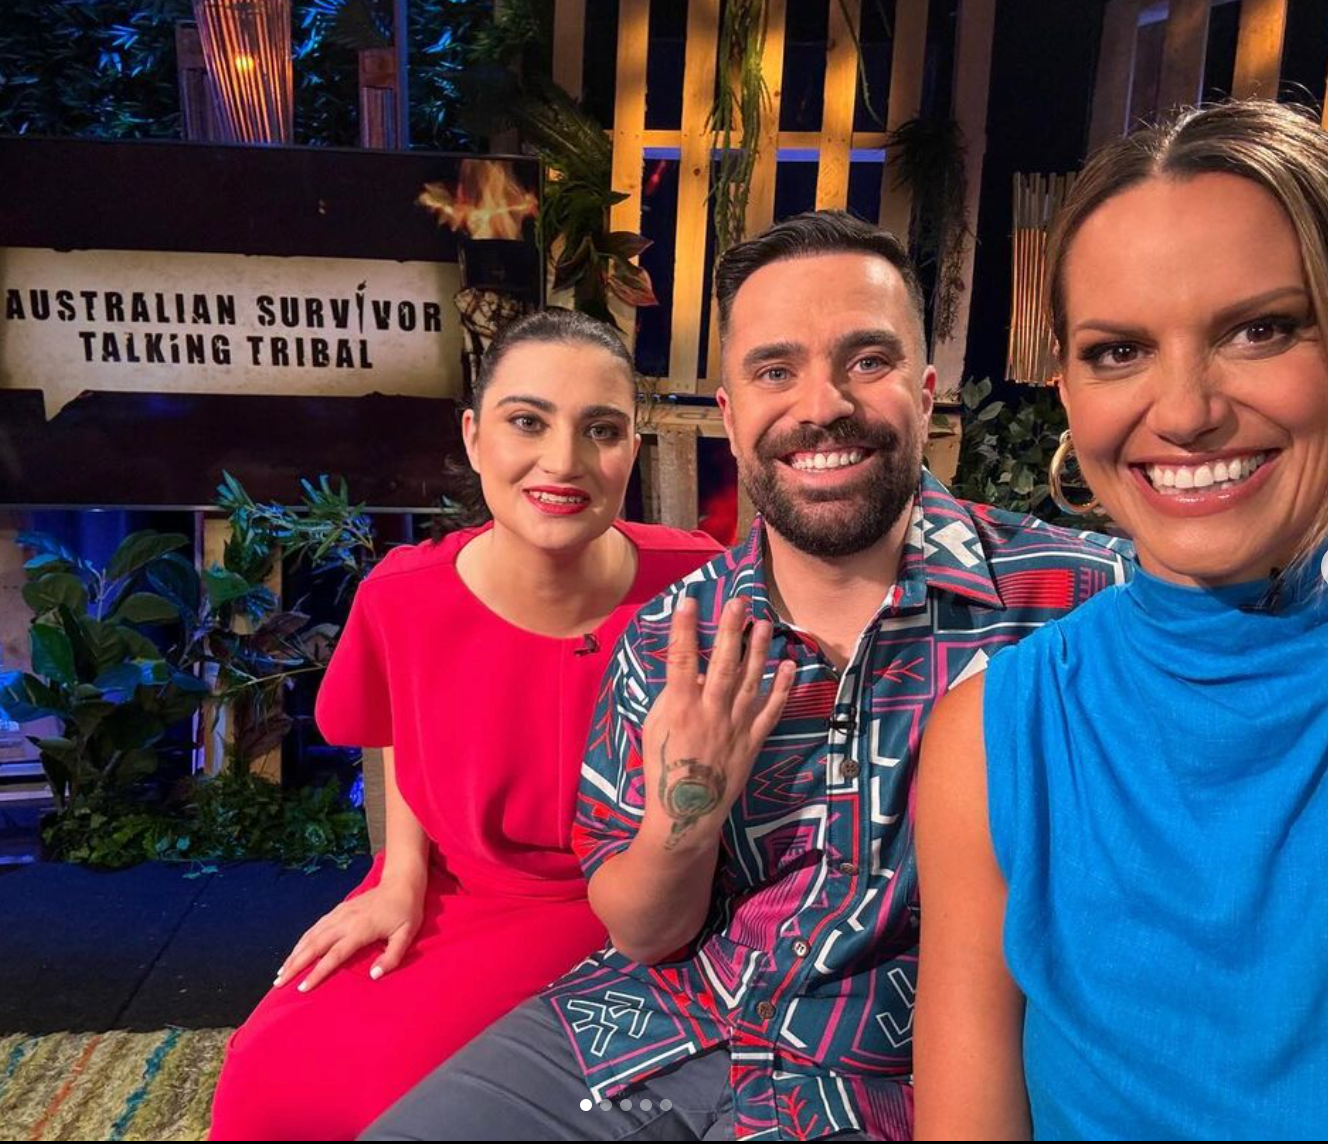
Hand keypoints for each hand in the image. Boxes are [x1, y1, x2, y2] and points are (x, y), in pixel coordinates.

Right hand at [275, 878, 423, 991]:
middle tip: (279, 983)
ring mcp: (339, 914)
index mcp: (360, 929)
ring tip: (281, 972)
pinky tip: (295, 951)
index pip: (334, 955)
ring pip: (311, 935)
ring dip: (295, 953)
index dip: (318, 972)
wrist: (401, 881)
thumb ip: (392, 957)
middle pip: (315, 945)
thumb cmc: (406, 910)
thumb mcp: (406, 934)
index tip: (302, 988)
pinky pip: (316, 927)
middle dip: (295, 964)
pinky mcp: (338, 910)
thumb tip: (374, 976)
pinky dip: (302, 940)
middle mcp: (345, 921)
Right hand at [640, 595, 793, 851]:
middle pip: (721, 665)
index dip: (683, 628)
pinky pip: (771, 712)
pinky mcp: (753, 741)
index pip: (680, 660)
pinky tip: (790, 665)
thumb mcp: (655, 729)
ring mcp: (735, 727)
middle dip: (730, 631)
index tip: (688, 600)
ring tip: (765, 622)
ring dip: (758, 650)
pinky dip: (782, 689)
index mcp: (679, 709)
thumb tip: (692, 670)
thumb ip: (672, 697)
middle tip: (738, 601)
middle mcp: (709, 713)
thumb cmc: (663, 767)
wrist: (687, 812)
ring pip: (749, 682)